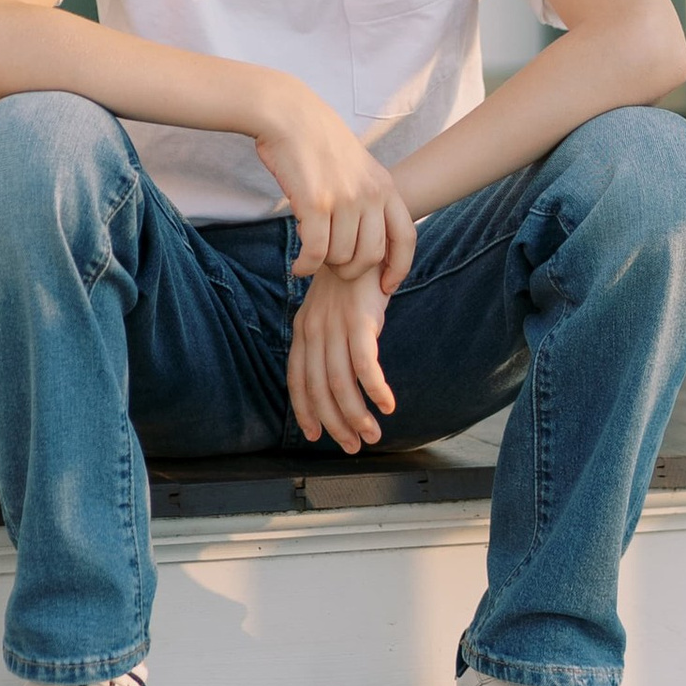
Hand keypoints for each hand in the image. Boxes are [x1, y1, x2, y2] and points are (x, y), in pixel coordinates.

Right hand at [252, 80, 417, 286]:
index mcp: (385, 185)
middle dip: (352, 272)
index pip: (406, 237)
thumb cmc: (318, 141)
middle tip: (334, 268)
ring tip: (313, 257)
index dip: (399, 268)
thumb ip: (370, 198)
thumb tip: (371, 235)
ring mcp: (345, 198)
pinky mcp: (316, 203)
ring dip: (325, 266)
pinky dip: (306, 267)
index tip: (387, 286)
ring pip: (341, 257)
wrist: (289, 114)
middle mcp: (370, 194)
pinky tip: (299, 266)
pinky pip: (316, 253)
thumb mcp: (359, 166)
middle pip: (371, 256)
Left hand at [288, 266, 396, 453]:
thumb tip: (331, 381)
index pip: (297, 380)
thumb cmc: (349, 283)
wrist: (363, 240)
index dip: (305, 411)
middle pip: (319, 389)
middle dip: (335, 423)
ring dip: (357, 415)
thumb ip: (324, 343)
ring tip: (372, 435)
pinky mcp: (360, 320)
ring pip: (341, 383)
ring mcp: (335, 326)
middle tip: (352, 445)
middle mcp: (314, 331)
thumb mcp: (327, 312)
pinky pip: (365, 365)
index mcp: (302, 330)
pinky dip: (375, 390)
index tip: (315, 435)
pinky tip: (387, 405)